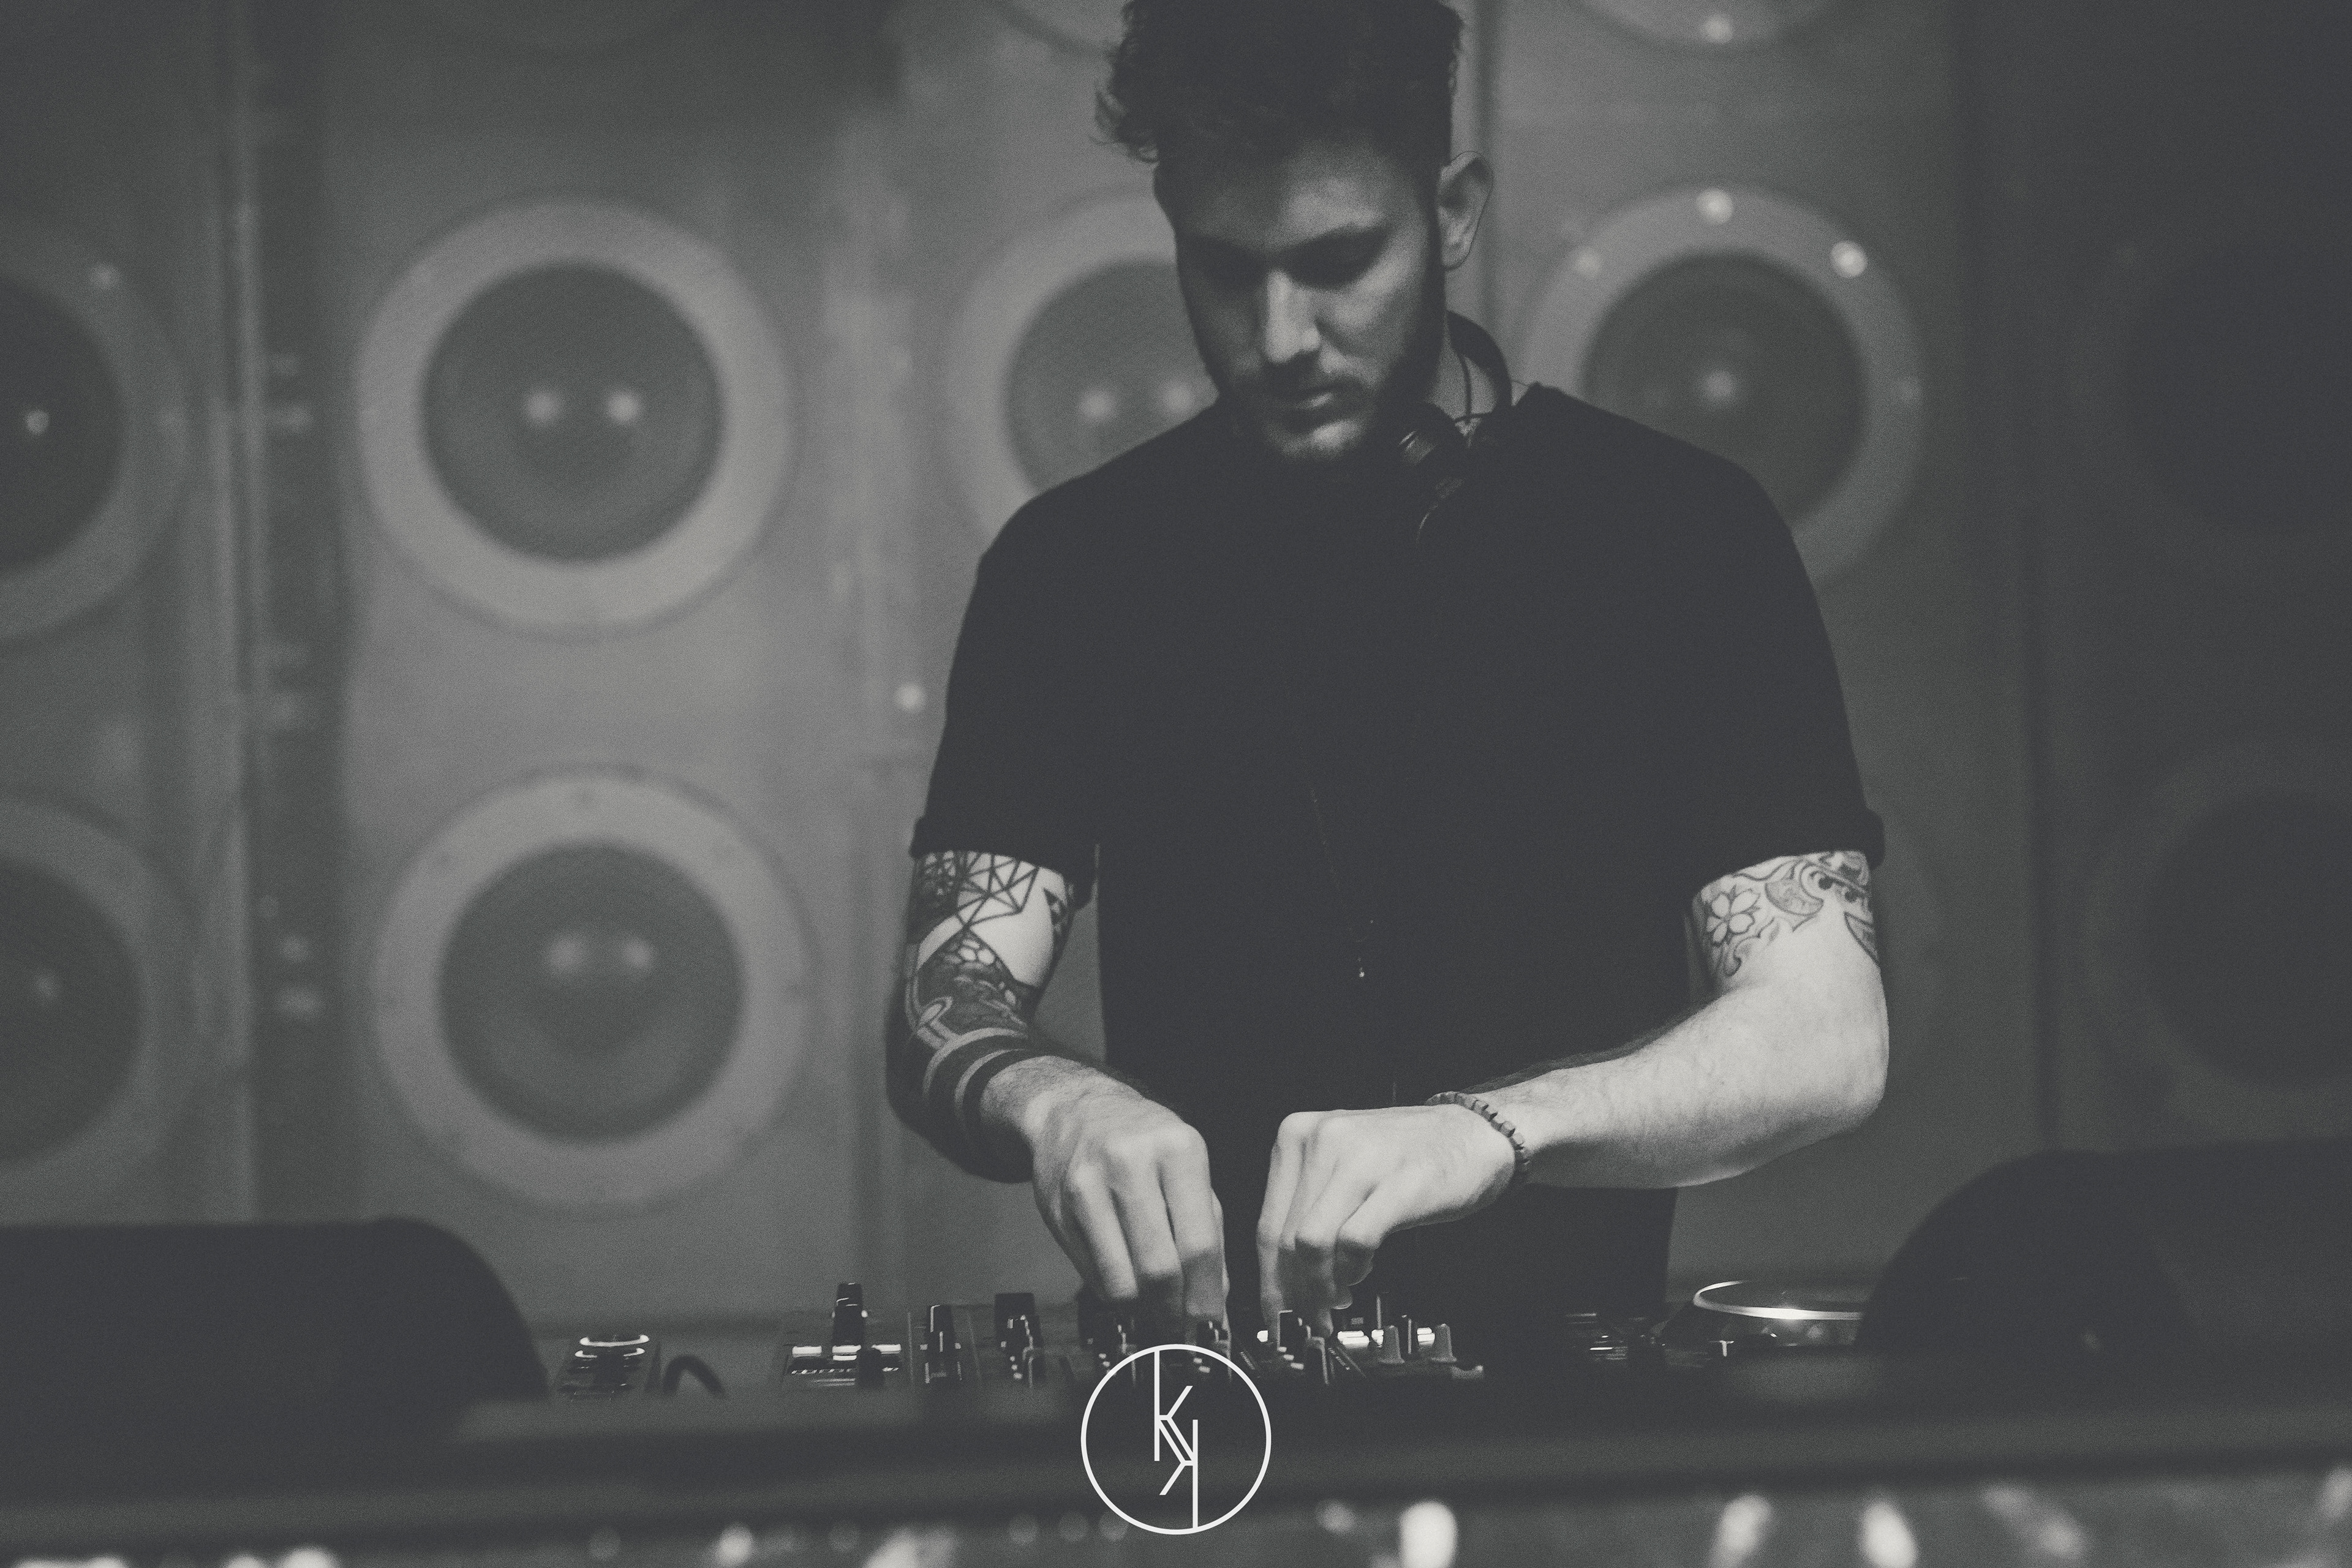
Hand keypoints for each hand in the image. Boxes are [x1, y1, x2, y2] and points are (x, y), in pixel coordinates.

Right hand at [1019, 1074, 1226, 1321]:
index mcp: (1178, 1149)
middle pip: (1160, 1268)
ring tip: (1156, 1315)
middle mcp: (1130, 1162)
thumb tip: (1216, 1301)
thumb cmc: (1144, 1145)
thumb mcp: (1188, 1170)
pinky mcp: (1057, 1207)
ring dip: (1143, 1312)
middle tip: (1183, 1331)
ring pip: (1122, 1280)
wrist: (1075, 1110)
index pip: (1199, 1243)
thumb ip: (1208, 1231)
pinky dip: (1114, 1294)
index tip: (1212, 1329)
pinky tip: (1126, 1288)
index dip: (1206, 1297)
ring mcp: (1087, 1184)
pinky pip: (1091, 1274)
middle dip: (1174, 1313)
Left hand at [1257, 1103, 1516, 1329]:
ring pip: (1312, 1243)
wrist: (1475, 1133)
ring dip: (1321, 1286)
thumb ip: (1309, 1209)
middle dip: (1294, 1292)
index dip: (1270, 1279)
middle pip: (1285, 1239)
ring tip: (1336, 1299)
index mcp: (1297, 1135)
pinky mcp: (1398, 1183)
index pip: (1266, 1223)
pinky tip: (1361, 1273)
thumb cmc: (1408, 1154)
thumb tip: (1285, 1275)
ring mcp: (1360, 1159)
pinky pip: (1356, 1241)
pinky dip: (1353, 1268)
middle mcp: (1322, 1140)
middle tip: (1309, 1318)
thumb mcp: (1341, 1165)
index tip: (1276, 1309)